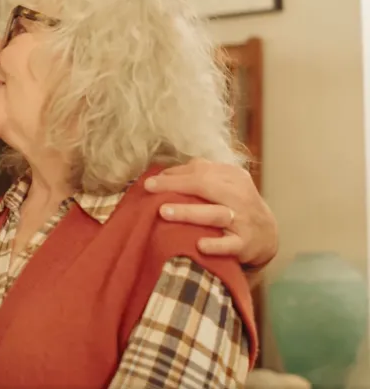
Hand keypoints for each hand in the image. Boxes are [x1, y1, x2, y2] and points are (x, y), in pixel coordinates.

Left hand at [144, 158, 277, 268]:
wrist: (266, 235)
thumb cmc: (233, 205)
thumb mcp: (223, 184)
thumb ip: (198, 175)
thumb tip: (163, 174)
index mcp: (232, 177)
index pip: (201, 171)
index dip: (174, 174)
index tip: (150, 181)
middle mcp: (239, 196)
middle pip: (206, 186)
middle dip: (176, 186)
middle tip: (149, 189)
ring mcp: (243, 220)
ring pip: (215, 213)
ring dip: (188, 212)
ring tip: (163, 212)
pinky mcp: (245, 244)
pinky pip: (230, 245)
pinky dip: (215, 245)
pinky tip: (199, 245)